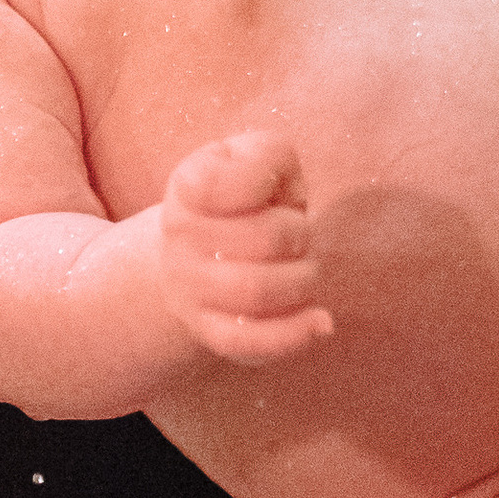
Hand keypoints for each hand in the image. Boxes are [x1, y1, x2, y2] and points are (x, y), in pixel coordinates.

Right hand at [160, 132, 332, 360]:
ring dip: (301, 280)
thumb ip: (269, 156)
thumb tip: (279, 196)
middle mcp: (178, 234)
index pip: (219, 183)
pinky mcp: (205, 328)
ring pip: (257, 290)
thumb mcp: (256, 160)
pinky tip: (320, 322)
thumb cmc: (246, 201)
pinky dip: (291, 334)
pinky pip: (246, 341)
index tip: (269, 187)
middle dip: (299, 235)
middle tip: (296, 235)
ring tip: (302, 270)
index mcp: (187, 185)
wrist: (198, 252)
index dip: (263, 181)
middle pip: (266, 238)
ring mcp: (187, 285)